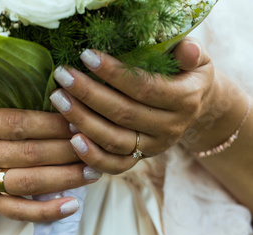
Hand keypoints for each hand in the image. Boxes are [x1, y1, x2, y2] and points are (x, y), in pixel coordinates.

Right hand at [0, 107, 100, 221]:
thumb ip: (18, 116)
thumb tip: (68, 111)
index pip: (22, 123)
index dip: (56, 124)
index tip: (83, 122)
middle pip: (30, 152)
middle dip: (69, 150)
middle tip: (97, 147)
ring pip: (29, 182)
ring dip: (66, 177)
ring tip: (93, 172)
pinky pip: (20, 212)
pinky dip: (48, 211)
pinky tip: (72, 204)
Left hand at [48, 38, 243, 173]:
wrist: (195, 107)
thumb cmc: (186, 74)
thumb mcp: (197, 59)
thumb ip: (190, 52)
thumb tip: (187, 48)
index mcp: (184, 100)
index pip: (144, 87)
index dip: (114, 73)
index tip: (85, 55)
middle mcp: (169, 127)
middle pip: (123, 114)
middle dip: (88, 94)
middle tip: (62, 76)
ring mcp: (153, 147)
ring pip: (114, 140)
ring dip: (82, 121)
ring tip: (58, 100)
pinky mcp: (139, 160)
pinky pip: (114, 165)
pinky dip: (92, 156)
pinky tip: (71, 139)